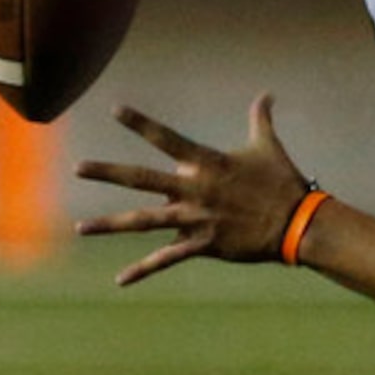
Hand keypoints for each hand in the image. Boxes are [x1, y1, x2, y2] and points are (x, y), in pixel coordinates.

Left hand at [75, 94, 314, 284]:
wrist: (297, 223)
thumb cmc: (283, 181)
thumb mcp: (268, 147)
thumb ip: (260, 119)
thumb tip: (268, 94)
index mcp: (207, 163)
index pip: (167, 138)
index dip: (141, 123)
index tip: (116, 110)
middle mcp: (194, 189)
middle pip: (142, 179)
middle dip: (108, 173)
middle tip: (78, 168)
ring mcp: (196, 218)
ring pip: (144, 222)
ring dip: (110, 225)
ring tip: (81, 228)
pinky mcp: (203, 244)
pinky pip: (166, 258)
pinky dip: (143, 270)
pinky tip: (120, 280)